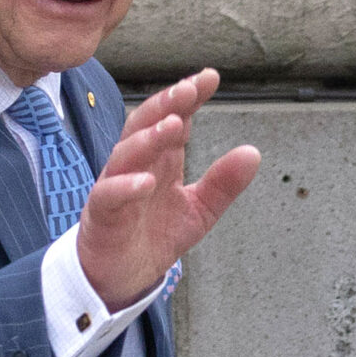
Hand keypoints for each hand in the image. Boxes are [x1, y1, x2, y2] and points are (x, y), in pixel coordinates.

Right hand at [75, 70, 259, 311]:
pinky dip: (126, 187)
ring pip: (126, 153)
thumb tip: (253, 153)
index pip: (173, 118)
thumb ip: (223, 184)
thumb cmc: (154, 236)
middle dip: (165, 104)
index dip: (189, 97)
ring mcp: (116, 187)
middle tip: (188, 90)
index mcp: (161, 159)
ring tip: (172, 126)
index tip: (210, 78)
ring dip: (148, 138)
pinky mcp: (102, 215)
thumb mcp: (199, 211)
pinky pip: (109, 194)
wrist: (121, 277)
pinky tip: (147, 183)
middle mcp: (136, 165)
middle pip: (145, 124)